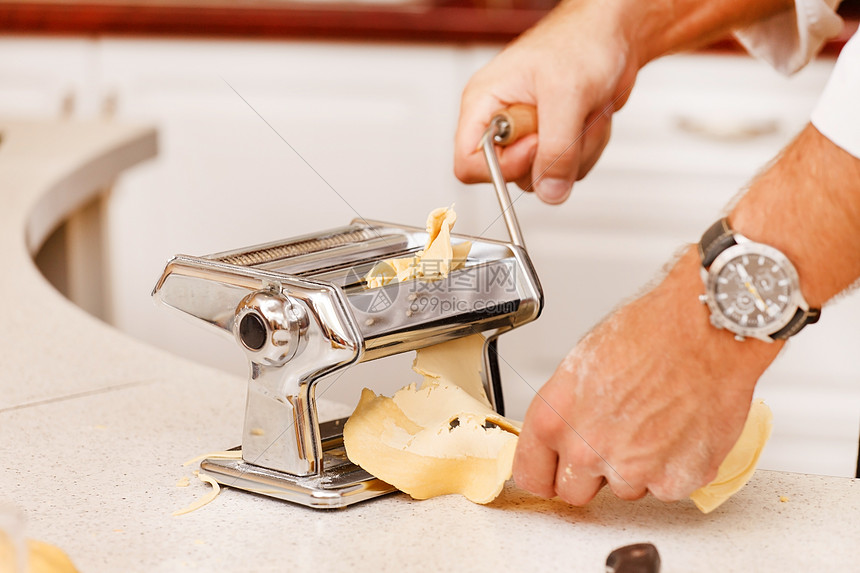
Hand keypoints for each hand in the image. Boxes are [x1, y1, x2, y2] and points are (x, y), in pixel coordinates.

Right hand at [454, 0, 640, 203]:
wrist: (616, 34)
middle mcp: (502, 123)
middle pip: (512, 177)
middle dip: (551, 154)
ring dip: (577, 149)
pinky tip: (590, 116)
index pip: (468, 164)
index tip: (536, 145)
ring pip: (545, 177)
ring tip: (583, 109)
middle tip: (567, 118)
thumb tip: (550, 192)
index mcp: (485, 103)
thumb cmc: (582, 40)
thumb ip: (556, 148)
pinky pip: (567, 171)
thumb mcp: (567, 93)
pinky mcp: (554, 142)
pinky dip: (589, 148)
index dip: (502, 168)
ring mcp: (529, 135)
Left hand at [512, 248, 781, 503]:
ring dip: (636, 467)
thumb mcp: (581, 366)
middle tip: (614, 438)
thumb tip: (565, 434)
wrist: (705, 329)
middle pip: (574, 492)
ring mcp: (631, 470)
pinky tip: (678, 428)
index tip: (553, 473)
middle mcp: (587, 450)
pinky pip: (665, 488)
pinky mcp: (674, 481)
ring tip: (654, 420)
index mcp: (554, 419)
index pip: (531, 474)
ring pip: (625, 489)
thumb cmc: (649, 332)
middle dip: (590, 473)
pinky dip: (674, 467)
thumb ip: (567, 413)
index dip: (545, 474)